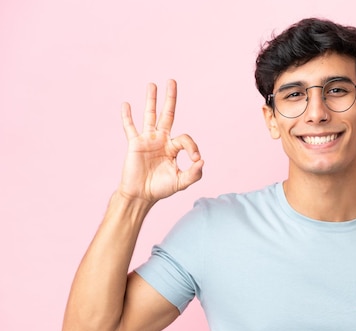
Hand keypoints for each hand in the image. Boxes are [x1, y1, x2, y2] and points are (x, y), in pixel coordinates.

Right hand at [118, 79, 202, 202]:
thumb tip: (202, 161)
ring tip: (152, 85)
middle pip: (167, 114)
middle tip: (172, 81)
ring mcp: (147, 140)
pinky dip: (127, 116)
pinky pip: (130, 127)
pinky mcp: (134, 144)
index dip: (193, 147)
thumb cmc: (161, 189)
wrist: (141, 195)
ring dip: (151, 100)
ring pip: (149, 115)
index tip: (195, 159)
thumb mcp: (181, 182)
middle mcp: (161, 140)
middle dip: (170, 99)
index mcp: (173, 147)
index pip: (185, 138)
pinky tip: (126, 104)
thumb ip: (194, 174)